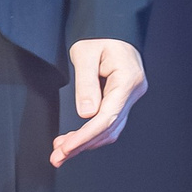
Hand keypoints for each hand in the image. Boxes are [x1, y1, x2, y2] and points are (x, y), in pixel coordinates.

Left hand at [52, 40, 146, 167]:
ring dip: (85, 144)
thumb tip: (86, 114)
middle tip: (58, 158)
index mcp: (128, 79)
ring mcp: (130, 98)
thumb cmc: (99, 39)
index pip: (107, 117)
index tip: (67, 147)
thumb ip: (85, 82)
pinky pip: (108, 124)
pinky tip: (74, 141)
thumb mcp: (85, 53)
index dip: (86, 136)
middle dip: (82, 146)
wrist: (112, 33)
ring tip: (61, 152)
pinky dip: (91, 135)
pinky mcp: (122, 102)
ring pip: (110, 130)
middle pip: (109, 128)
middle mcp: (134, 92)